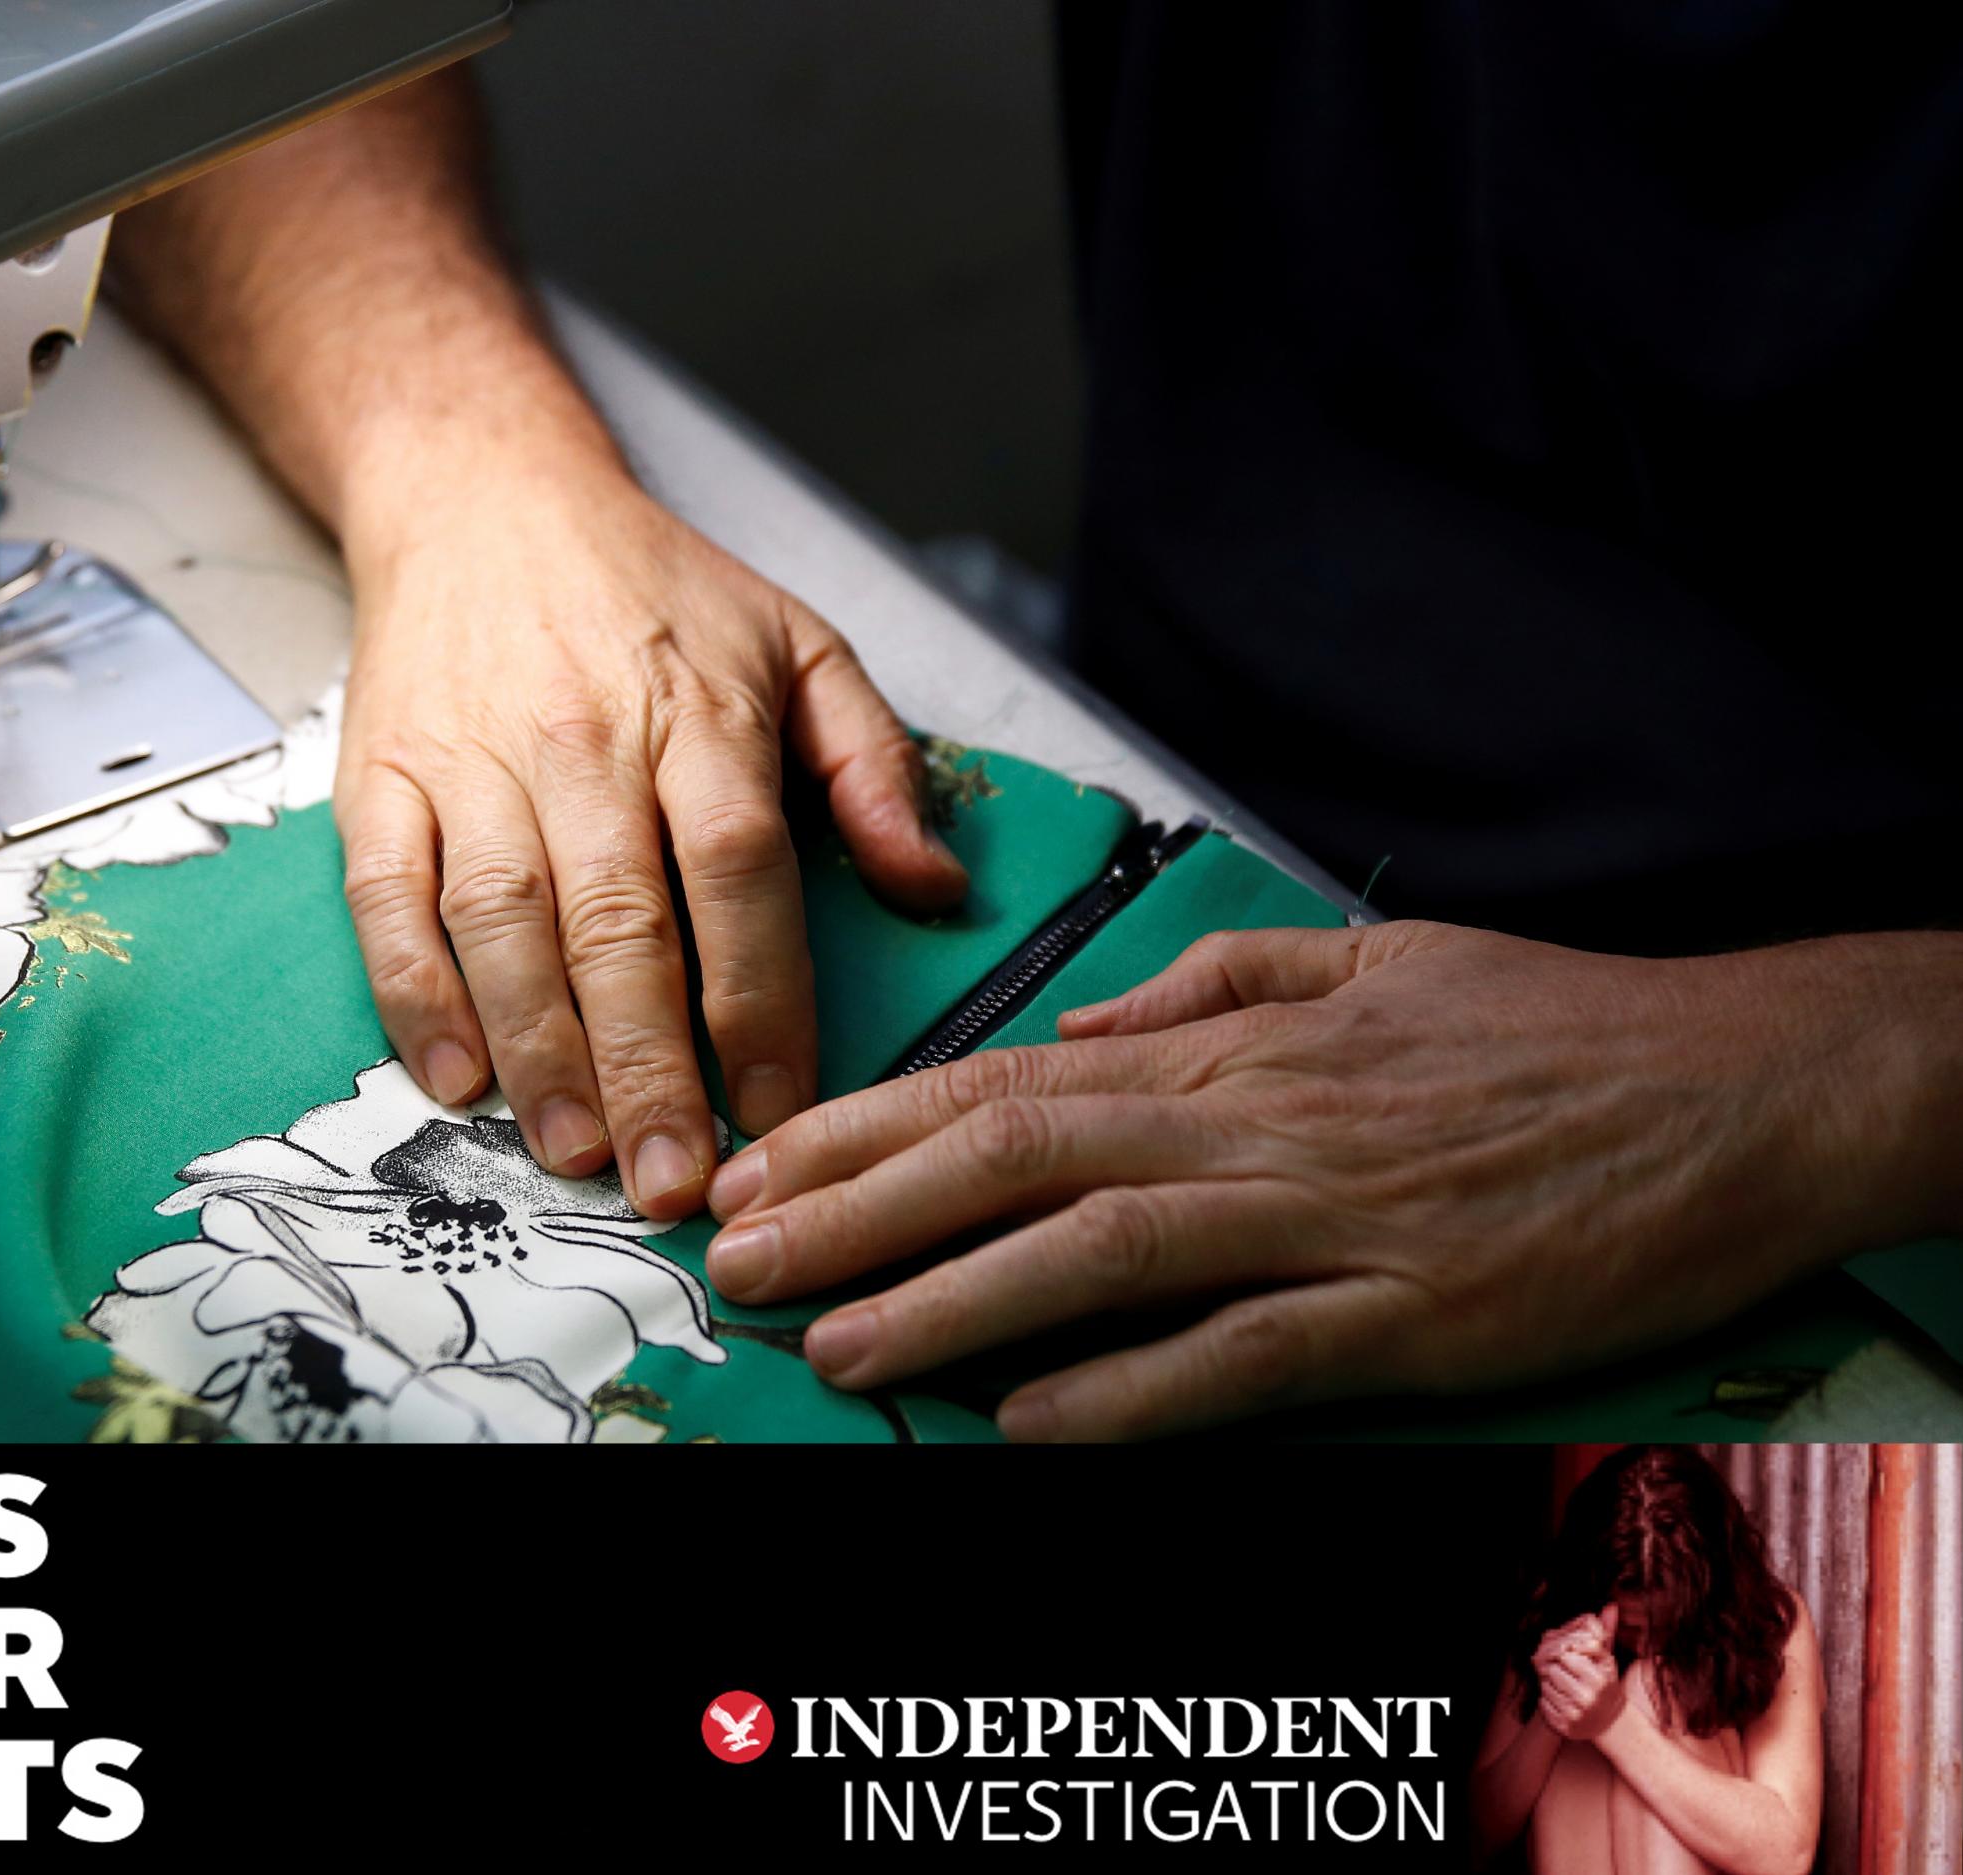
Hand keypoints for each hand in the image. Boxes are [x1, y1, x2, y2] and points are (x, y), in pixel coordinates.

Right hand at [335, 450, 965, 1216]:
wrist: (483, 497)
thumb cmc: (652, 590)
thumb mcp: (799, 642)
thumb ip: (874, 767)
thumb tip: (935, 889)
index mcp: (699, 714)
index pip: (739, 870)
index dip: (759, 998)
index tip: (780, 1108)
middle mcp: (584, 742)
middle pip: (620, 920)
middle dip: (647, 1066)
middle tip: (672, 1181)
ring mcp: (473, 760)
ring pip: (503, 922)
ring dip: (538, 1050)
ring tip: (573, 1153)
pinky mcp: (384, 776)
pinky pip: (389, 898)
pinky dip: (414, 991)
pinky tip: (453, 1077)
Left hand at [698, 919, 1943, 1436]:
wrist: (1738, 1088)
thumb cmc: (1548, 1028)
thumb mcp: (1366, 961)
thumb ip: (1210, 985)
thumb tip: (1077, 1020)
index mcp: (1235, 1046)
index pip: (1005, 1080)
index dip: (866, 1128)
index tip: (762, 1163)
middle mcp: (1254, 1123)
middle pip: (1012, 1158)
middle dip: (857, 1209)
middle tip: (739, 1257)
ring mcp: (1328, 1218)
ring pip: (1097, 1254)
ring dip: (951, 1303)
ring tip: (838, 1344)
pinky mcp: (1409, 1311)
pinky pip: (1242, 1357)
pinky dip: (1130, 1392)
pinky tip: (1030, 1426)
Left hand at [1535, 1605, 1623, 1740]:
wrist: (1608, 1723)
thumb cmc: (1603, 1683)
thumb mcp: (1606, 1660)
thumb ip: (1604, 1634)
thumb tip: (1609, 1606)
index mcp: (1601, 1679)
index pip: (1566, 1655)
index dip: (1564, 1653)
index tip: (1568, 1656)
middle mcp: (1589, 1698)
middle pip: (1553, 1670)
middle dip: (1555, 1668)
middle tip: (1564, 1672)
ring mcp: (1576, 1714)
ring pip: (1546, 1686)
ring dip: (1550, 1683)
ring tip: (1564, 1687)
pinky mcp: (1564, 1727)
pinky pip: (1543, 1704)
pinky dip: (1548, 1700)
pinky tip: (1561, 1700)